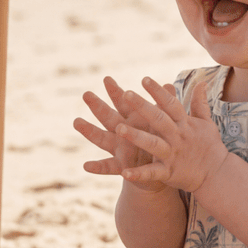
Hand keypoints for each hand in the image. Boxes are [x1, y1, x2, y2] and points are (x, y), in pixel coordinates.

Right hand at [74, 76, 167, 191]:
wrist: (162, 169)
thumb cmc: (161, 141)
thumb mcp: (164, 123)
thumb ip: (164, 105)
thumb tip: (170, 85)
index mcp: (133, 120)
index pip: (123, 103)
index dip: (115, 92)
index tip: (106, 79)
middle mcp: (122, 132)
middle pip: (108, 117)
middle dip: (98, 106)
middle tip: (86, 94)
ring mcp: (119, 149)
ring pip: (102, 139)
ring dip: (89, 131)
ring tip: (77, 122)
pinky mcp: (122, 166)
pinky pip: (108, 167)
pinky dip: (97, 167)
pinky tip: (86, 166)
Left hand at [113, 77, 228, 193]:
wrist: (218, 174)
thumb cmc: (210, 147)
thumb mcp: (206, 123)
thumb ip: (200, 103)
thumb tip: (202, 82)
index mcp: (184, 124)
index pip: (171, 104)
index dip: (158, 92)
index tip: (145, 79)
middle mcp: (177, 137)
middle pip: (159, 119)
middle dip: (143, 106)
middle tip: (126, 93)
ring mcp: (172, 155)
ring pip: (153, 143)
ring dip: (136, 136)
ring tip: (119, 129)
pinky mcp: (169, 173)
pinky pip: (152, 173)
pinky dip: (139, 173)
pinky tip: (124, 172)